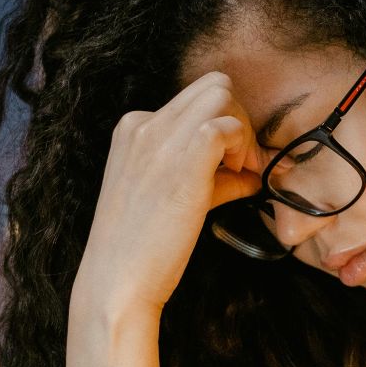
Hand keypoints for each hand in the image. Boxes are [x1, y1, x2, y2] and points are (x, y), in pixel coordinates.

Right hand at [74, 71, 270, 321]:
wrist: (117, 280)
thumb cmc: (140, 249)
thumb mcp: (168, 198)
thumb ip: (207, 177)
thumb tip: (248, 173)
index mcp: (132, 128)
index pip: (193, 100)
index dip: (221, 128)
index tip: (228, 167)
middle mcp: (143, 123)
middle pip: (213, 86)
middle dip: (237, 118)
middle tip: (240, 164)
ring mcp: (161, 137)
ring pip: (222, 94)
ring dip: (242, 128)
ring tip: (238, 171)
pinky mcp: (184, 157)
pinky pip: (227, 126)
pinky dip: (243, 148)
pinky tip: (237, 180)